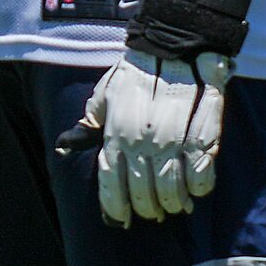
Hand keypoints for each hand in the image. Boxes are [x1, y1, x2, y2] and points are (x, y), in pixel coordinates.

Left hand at [61, 49, 232, 224]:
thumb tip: (62, 149)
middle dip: (146, 209)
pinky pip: (201, 178)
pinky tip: (195, 188)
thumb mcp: (104, 95)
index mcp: (115, 133)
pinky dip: (198, 189)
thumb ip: (88, 126)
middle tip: (152, 211)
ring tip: (174, 204)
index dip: (116, 208)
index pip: (112, 185)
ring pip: (172, 192)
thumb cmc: (137, 72)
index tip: (121, 220)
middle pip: (143, 194)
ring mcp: (174, 142)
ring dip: (173, 204)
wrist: (177, 45)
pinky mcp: (203, 138)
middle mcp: (142, 142)